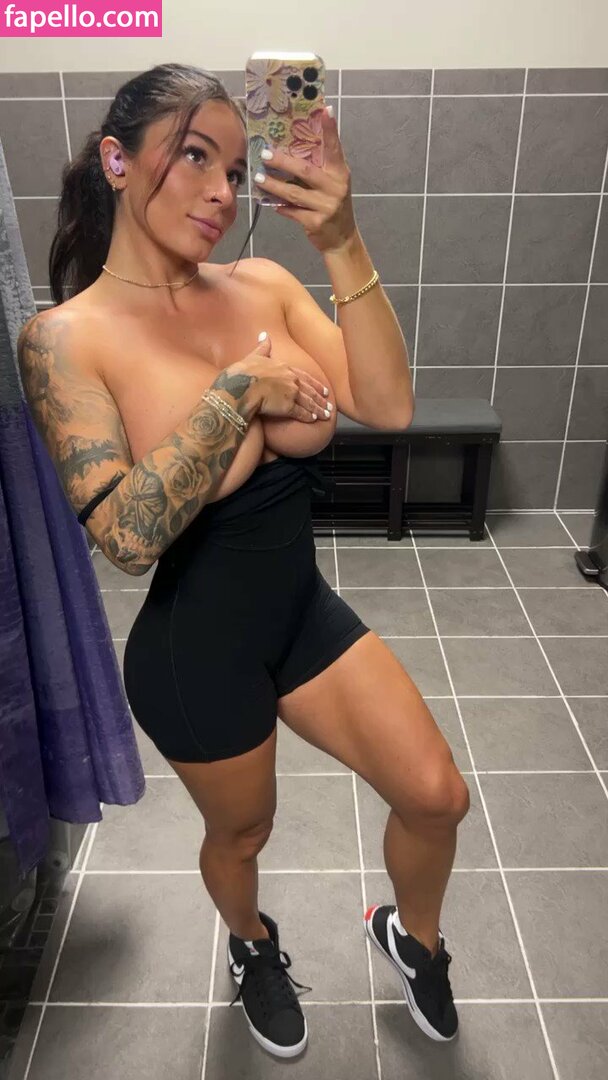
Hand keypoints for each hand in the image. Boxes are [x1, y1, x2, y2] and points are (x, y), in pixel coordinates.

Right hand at [213, 333, 333, 423]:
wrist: (241, 386)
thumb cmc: (244, 372)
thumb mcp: (253, 356)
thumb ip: (262, 347)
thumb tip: (264, 335)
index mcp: (285, 367)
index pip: (304, 377)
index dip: (314, 384)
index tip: (323, 389)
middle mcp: (291, 380)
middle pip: (310, 391)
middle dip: (321, 399)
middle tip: (329, 405)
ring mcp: (291, 393)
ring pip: (309, 403)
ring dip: (319, 409)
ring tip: (327, 415)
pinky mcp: (288, 407)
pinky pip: (301, 413)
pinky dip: (309, 416)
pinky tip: (314, 419)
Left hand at [254, 106, 356, 253]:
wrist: (342, 238)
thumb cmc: (333, 204)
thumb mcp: (333, 183)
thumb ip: (320, 167)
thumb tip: (293, 147)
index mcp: (340, 173)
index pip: (334, 148)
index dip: (330, 130)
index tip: (324, 110)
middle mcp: (335, 188)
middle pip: (305, 171)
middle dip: (283, 162)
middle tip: (265, 153)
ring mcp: (326, 206)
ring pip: (294, 193)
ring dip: (274, 185)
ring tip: (259, 178)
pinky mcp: (316, 223)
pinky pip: (292, 212)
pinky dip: (280, 207)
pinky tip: (269, 202)